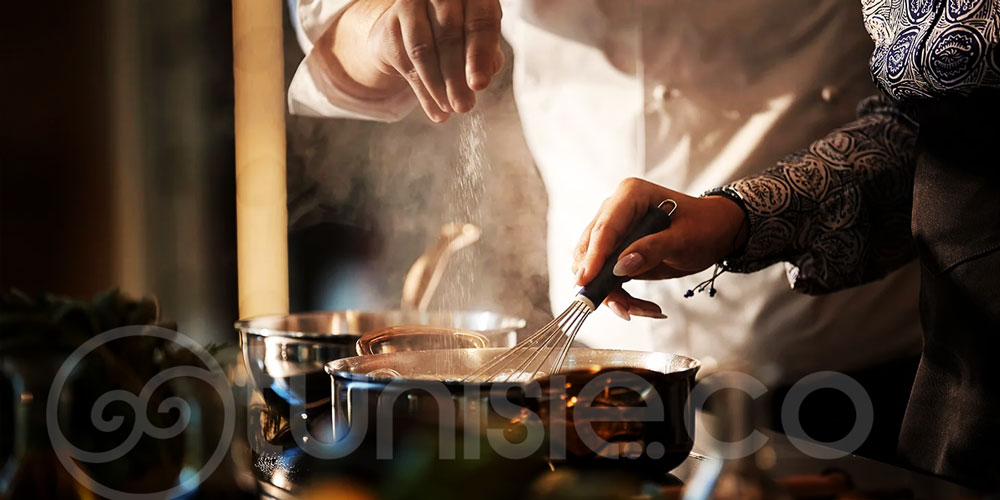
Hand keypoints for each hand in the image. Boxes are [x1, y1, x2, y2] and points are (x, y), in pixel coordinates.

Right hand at [337, 0, 503, 122]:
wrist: (412, 28)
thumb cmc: (457, 32)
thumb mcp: (478, 41)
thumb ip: (487, 55)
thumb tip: (485, 75)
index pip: (480, 20)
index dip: (481, 54)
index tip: (479, 85)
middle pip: (449, 35)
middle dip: (457, 77)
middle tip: (464, 106)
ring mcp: (410, 6)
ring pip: (423, 50)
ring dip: (438, 86)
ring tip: (451, 109)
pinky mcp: (390, 27)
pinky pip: (407, 64)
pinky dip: (424, 93)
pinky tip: (437, 111)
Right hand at [572, 178, 747, 319]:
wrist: (717, 232)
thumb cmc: (705, 227)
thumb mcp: (684, 239)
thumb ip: (652, 250)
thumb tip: (620, 267)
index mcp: (630, 195)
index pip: (604, 229)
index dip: (593, 257)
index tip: (586, 282)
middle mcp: (615, 211)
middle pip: (592, 251)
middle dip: (604, 283)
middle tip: (623, 308)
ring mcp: (615, 232)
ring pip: (596, 269)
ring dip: (615, 295)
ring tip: (644, 310)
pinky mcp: (617, 252)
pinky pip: (607, 279)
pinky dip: (622, 297)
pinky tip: (645, 307)